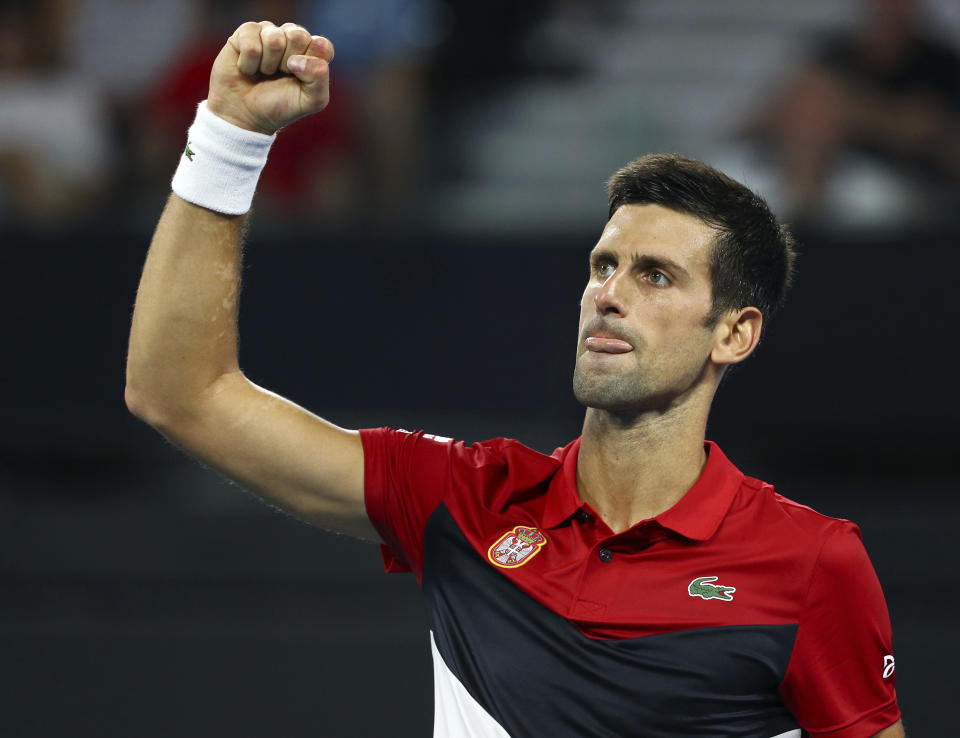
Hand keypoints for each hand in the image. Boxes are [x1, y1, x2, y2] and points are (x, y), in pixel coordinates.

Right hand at [207, 21, 333, 134]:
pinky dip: (249, 64)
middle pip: (298, 36)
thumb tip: (296, 59)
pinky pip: (250, 43)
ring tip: (264, 73)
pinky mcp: (246, 32)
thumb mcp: (311, 100)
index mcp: (313, 51)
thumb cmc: (281, 106)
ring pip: (273, 39)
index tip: (300, 79)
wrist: (246, 114)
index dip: (310, 65)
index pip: (322, 46)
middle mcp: (292, 37)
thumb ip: (319, 77)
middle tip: (280, 75)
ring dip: (267, 65)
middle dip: (287, 64)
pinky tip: (248, 69)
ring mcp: (269, 32)